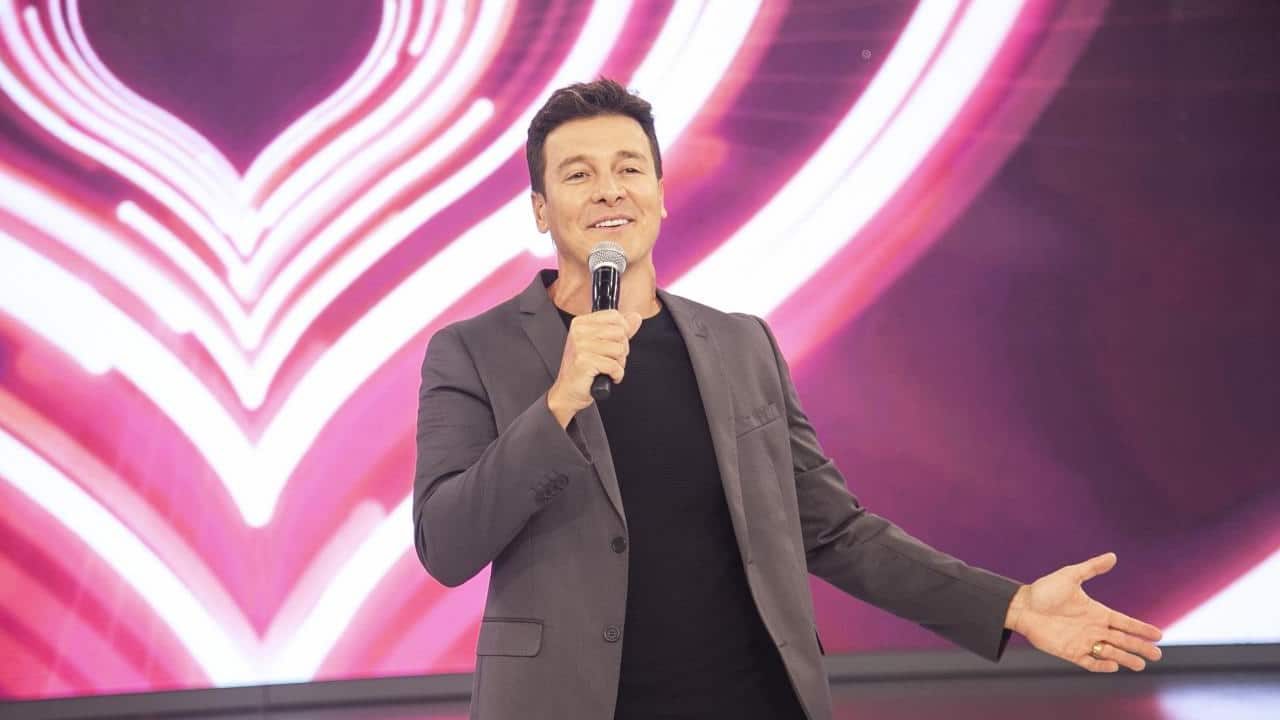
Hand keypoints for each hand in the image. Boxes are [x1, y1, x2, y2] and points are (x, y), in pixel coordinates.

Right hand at [547, 309, 641, 426]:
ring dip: (619, 364)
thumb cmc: (583, 368)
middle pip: (620, 333)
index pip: (615, 316)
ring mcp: (581, 346)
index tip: (616, 343)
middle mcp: (579, 332)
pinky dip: (616, 375)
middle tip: (609, 359)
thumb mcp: (602, 344)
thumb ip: (621, 329)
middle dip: (622, 350)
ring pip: (619, 350)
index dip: (623, 331)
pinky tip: (607, 376)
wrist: (568, 391)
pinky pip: (615, 366)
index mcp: (582, 323)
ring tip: (606, 368)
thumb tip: (636, 317)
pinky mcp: (584, 361)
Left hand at [1005, 552, 1163, 671]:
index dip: (1141, 629)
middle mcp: (1093, 628)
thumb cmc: (1044, 590)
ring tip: (1140, 665)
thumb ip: (1091, 568)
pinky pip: (1089, 662)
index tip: (1158, 635)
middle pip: (1123, 640)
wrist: (1021, 606)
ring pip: (1110, 653)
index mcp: (1097, 612)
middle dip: (1140, 648)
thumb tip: (1113, 556)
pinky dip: (1101, 665)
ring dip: (1125, 659)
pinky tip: (1112, 665)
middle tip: (1157, 656)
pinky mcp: (1070, 652)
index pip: (1125, 623)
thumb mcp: (1070, 576)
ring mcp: (1083, 641)